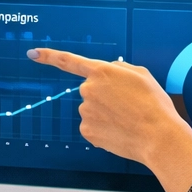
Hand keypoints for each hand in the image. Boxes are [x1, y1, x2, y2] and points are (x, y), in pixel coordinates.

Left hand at [28, 49, 191, 167]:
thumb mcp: (142, 76)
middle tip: (128, 106)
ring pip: (92, 110)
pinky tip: (119, 131)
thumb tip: (108, 74)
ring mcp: (85, 112)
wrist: (158, 137)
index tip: (33, 54)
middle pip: (91, 90)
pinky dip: (104, 128)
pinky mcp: (86, 131)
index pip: (69, 61)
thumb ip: (119, 70)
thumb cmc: (154, 105)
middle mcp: (88, 90)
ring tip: (128, 119)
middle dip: (105, 96)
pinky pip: (92, 126)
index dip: (49, 57)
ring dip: (106, 113)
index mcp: (102, 71)